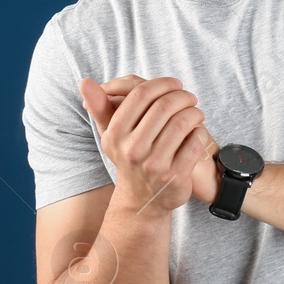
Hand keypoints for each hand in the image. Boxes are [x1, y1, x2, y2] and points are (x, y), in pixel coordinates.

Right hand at [80, 74, 220, 213]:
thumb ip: (100, 107)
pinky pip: (194, 142)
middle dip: (182, 96)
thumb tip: (84, 81)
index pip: (140, 95)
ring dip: (194, 112)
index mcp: (116, 135)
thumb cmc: (128, 159)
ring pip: (182, 122)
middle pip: (164, 106)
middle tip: (189, 97)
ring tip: (195, 112)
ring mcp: (155, 165)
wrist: (141, 201)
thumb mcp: (111, 135)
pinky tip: (197, 131)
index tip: (175, 84)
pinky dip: (200, 132)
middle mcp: (133, 150)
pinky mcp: (176, 176)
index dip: (162, 84)